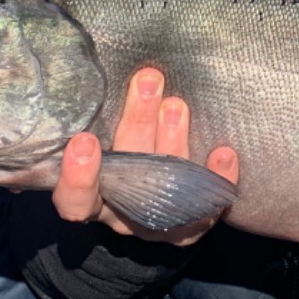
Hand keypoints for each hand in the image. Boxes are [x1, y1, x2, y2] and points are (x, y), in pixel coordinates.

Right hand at [51, 67, 239, 244]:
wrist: (142, 204)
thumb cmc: (113, 157)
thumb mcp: (95, 141)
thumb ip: (89, 120)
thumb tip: (98, 75)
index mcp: (90, 198)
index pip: (75, 199)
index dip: (78, 177)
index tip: (84, 140)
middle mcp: (120, 213)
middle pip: (126, 177)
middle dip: (137, 124)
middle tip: (146, 82)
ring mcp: (156, 221)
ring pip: (166, 187)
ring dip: (173, 141)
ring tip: (176, 105)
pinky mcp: (191, 224)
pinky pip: (206, 208)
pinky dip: (216, 179)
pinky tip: (224, 153)